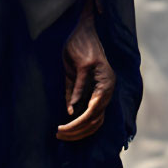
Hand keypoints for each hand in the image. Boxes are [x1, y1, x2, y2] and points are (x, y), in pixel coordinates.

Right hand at [56, 10, 115, 141]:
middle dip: (77, 131)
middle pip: (96, 118)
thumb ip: (74, 93)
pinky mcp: (88, 65)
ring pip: (92, 107)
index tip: (67, 137)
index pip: (98, 120)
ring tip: (62, 129)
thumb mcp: (74, 78)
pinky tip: (69, 110)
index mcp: (105, 89)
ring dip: (77, 122)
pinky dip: (76, 98)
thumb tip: (70, 112)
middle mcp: (107, 85)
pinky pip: (83, 86)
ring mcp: (100, 75)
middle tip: (61, 136)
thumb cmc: (78, 53)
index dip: (83, 132)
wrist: (80, 29)